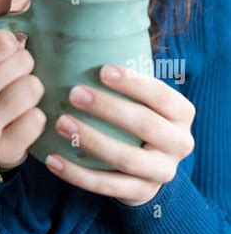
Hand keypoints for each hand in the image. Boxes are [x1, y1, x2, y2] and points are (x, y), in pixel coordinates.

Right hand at [0, 0, 45, 169]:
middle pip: (23, 63)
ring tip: (21, 98)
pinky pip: (39, 121)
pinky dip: (38, 119)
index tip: (8, 53)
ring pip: (33, 91)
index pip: (4, 39)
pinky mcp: (2, 151)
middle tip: (15, 77)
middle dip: (28, 67)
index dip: (16, 43)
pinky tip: (24, 120)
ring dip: (35, 92)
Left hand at [45, 64, 195, 205]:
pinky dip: (77, 174)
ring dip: (91, 140)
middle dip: (108, 108)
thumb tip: (71, 40)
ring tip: (60, 123)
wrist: (149, 166)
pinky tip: (52, 160)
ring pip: (126, 158)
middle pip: (145, 124)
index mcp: (181, 113)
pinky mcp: (141, 194)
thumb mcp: (140, 97)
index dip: (133, 82)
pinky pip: (107, 186)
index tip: (102, 70)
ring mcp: (162, 172)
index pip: (161, 95)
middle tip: (74, 93)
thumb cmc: (135, 117)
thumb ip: (121, 76)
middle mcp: (179, 143)